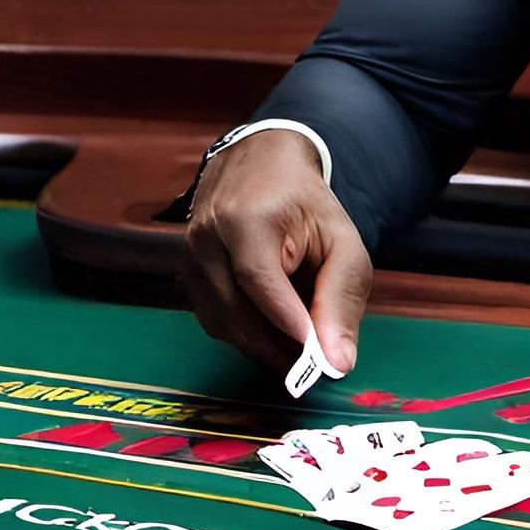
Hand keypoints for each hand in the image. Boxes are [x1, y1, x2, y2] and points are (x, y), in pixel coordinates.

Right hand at [181, 131, 371, 377]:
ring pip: (222, 324)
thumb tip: (337, 361)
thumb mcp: (341, 241)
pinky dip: (245, 335)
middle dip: (278, 346)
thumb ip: (342, 298)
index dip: (285, 322)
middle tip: (315, 364)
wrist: (261, 165)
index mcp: (244, 218)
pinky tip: (274, 332)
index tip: (315, 356)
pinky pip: (214, 320)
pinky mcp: (187, 274)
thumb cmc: (305, 204)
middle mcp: (206, 236)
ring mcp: (190, 256)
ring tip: (299, 348)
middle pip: (235, 311)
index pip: (257, 280)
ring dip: (262, 345)